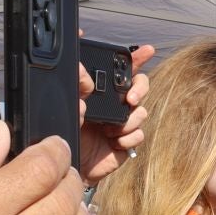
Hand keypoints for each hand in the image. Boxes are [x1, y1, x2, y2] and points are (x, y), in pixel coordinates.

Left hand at [77, 44, 153, 183]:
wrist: (70, 164)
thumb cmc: (68, 133)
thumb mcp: (71, 106)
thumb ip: (77, 85)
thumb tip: (78, 63)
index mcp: (104, 92)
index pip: (124, 70)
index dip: (138, 57)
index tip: (147, 49)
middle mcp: (117, 105)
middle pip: (141, 86)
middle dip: (140, 89)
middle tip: (130, 99)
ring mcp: (125, 123)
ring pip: (142, 112)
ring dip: (129, 120)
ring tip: (110, 130)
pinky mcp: (128, 141)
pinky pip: (139, 135)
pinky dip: (128, 138)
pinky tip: (114, 142)